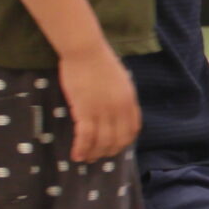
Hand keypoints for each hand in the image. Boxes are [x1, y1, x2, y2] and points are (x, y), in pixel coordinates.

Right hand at [57, 45, 140, 162]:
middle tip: (98, 157)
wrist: (85, 50)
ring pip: (102, 142)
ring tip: (86, 158)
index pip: (132, 130)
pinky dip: (82, 149)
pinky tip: (76, 155)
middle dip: (108, 152)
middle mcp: (120, 110)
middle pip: (117, 141)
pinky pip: (86, 137)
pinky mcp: (86, 111)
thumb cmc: (100, 61)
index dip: (124, 142)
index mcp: (130, 101)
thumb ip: (122, 97)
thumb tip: (118, 111)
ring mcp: (103, 112)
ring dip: (94, 154)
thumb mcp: (121, 80)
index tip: (115, 147)